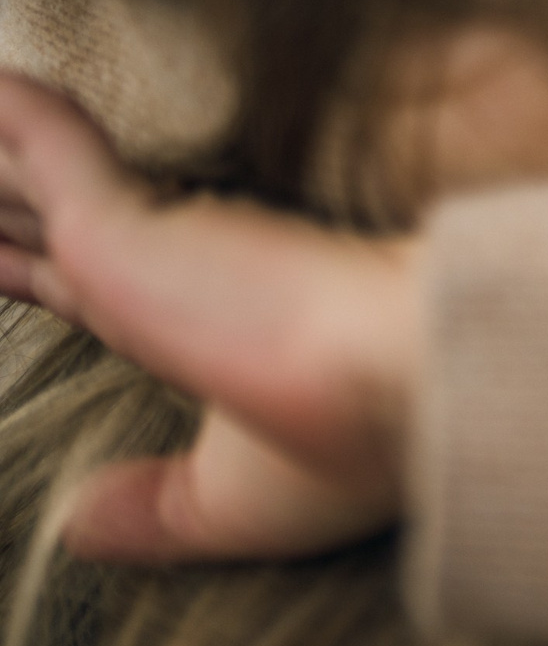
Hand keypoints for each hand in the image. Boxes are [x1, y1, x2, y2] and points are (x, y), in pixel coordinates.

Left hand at [0, 74, 420, 560]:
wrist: (410, 370)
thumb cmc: (350, 439)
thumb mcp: (231, 504)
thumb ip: (153, 507)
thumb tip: (74, 527)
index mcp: (198, 330)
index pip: (85, 287)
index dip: (30, 264)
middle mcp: (169, 275)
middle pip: (50, 223)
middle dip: (6, 203)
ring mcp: (148, 241)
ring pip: (35, 183)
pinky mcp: (122, 226)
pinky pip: (45, 154)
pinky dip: (15, 118)